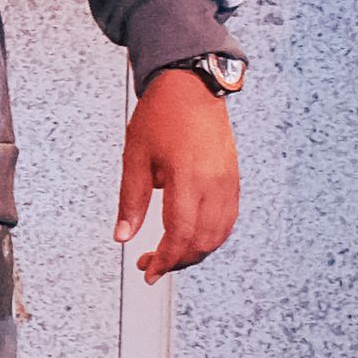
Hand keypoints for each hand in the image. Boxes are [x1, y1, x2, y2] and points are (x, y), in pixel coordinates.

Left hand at [119, 66, 241, 279]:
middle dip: (177, 261)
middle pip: (202, 241)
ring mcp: (228, 182)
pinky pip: (227, 219)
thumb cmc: (161, 116)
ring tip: (168, 255)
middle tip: (151, 265)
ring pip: (218, 234)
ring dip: (194, 252)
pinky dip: (210, 237)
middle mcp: (214, 183)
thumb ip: (130, 200)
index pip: (180, 234)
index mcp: (187, 177)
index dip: (165, 259)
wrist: (191, 86)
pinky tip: (190, 238)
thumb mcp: (135, 157)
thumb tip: (122, 237)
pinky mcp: (234, 179)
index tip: (147, 271)